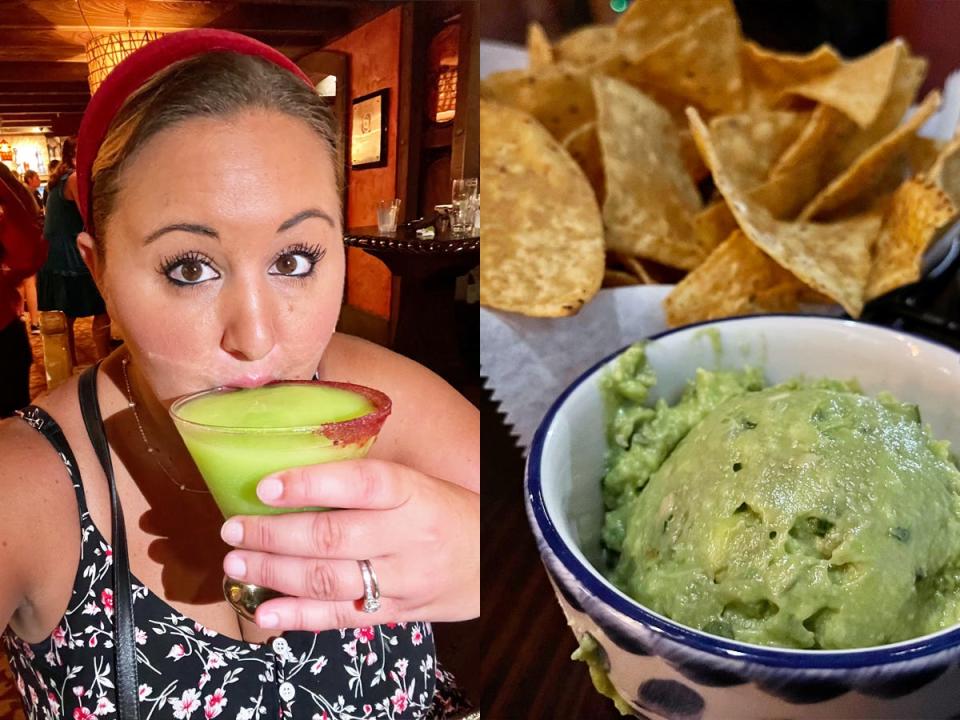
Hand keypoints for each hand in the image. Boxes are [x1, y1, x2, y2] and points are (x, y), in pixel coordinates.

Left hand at [218, 458, 479, 631]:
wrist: (492, 561)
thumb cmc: (445, 512)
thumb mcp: (419, 483)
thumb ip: (368, 482)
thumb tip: (296, 471)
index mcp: (415, 492)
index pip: (362, 483)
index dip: (311, 483)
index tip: (266, 485)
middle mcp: (409, 535)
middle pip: (333, 536)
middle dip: (273, 535)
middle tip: (232, 530)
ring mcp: (403, 579)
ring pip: (331, 579)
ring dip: (275, 574)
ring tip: (236, 565)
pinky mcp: (397, 612)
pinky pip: (342, 617)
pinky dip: (299, 617)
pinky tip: (265, 612)